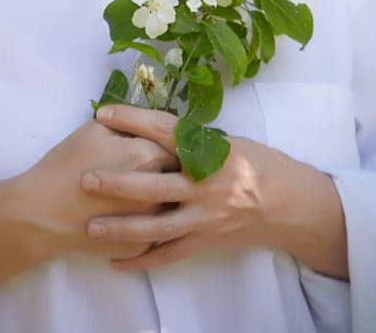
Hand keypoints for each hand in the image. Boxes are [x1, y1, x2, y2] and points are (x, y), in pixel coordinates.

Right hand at [16, 109, 182, 262]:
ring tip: (155, 193)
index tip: (164, 143)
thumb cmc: (66, 164)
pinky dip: (150, 224)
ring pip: (173, 207)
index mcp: (148, 155)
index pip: (175, 144)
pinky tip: (137, 217)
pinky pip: (156, 232)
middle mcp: (158, 191)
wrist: (42, 212)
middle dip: (175, 171)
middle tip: (165, 168)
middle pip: (180, 177)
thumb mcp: (95, 129)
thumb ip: (129, 124)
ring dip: (168, 199)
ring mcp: (152, 223)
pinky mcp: (141, 247)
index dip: (169, 143)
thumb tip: (149, 127)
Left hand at [82, 103, 303, 272]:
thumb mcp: (229, 142)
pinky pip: (169, 254)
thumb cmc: (257, 164)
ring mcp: (207, 217)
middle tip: (85, 179)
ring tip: (90, 227)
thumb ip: (192, 140)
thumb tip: (150, 126)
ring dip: (122, 227)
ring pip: (157, 226)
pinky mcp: (207, 241)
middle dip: (118, 183)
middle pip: (155, 184)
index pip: (166, 132)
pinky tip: (116, 262)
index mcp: (213, 152)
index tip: (104, 114)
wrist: (289, 203)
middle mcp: (208, 185)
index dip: (134, 121)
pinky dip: (142, 260)